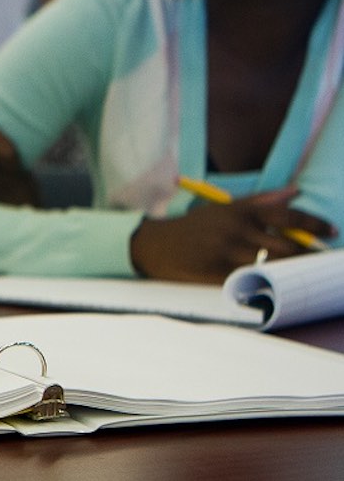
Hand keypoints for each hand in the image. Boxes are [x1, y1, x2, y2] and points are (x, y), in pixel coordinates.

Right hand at [130, 188, 335, 282]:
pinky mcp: (215, 273)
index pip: (287, 216)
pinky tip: (277, 289)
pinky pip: (249, 281)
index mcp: (240, 212)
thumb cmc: (193, 227)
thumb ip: (261, 200)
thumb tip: (295, 192)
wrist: (154, 244)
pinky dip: (266, 285)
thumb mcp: (224, 208)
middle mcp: (235, 230)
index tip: (331, 231)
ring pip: (271, 265)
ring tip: (304, 276)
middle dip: (308, 254)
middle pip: (285, 245)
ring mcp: (225, 253)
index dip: (314, 224)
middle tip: (322, 262)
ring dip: (292, 272)